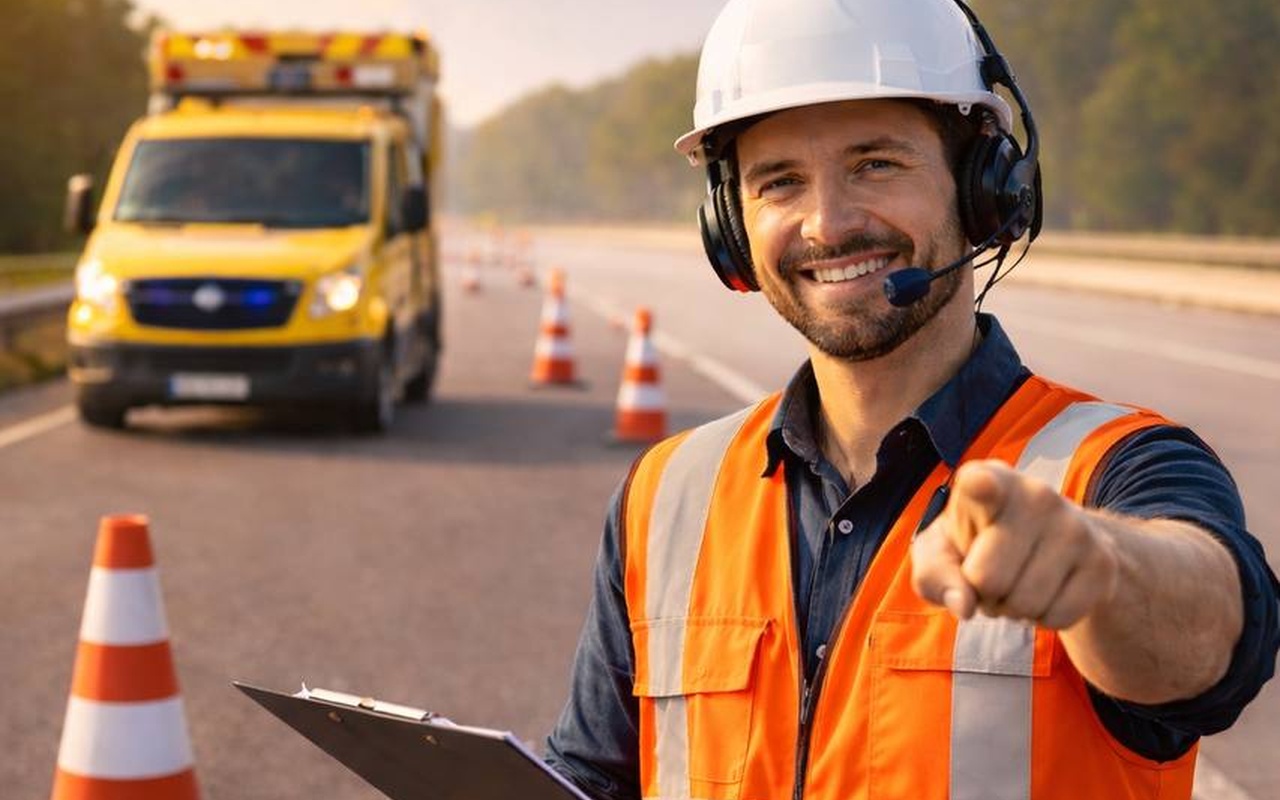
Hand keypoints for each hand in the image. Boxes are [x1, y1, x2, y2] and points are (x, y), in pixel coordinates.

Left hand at [910, 460, 1119, 628]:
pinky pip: (1058, 618)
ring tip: (1015, 581)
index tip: (982, 484)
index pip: (982, 484)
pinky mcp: (1103, 562)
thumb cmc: (974, 545)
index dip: (981, 488)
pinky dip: (1043, 619)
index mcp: (986, 480)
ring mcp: (1075, 526)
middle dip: (982, 593)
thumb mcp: (939, 553)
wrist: (1043, 544)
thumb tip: (964, 606)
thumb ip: (934, 576)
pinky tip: (1043, 591)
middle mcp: (1035, 494)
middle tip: (988, 576)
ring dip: (1012, 609)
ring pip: (1025, 604)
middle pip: (988, 579)